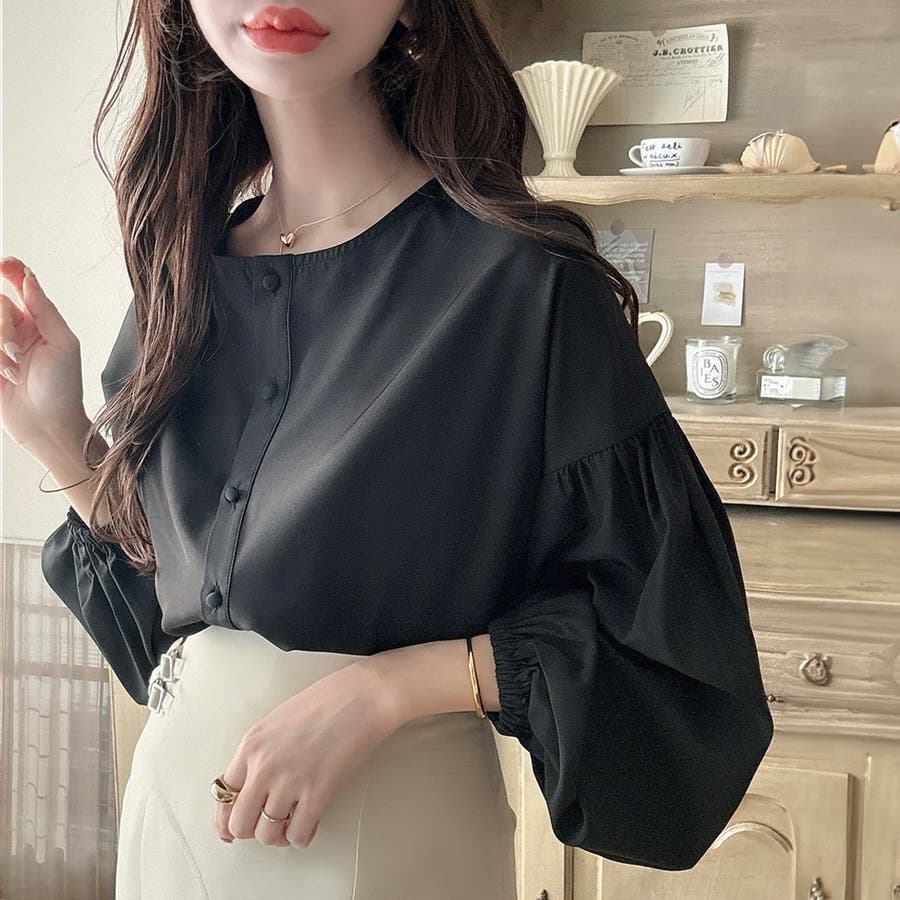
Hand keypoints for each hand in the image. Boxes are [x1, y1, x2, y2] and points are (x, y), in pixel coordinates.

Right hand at [0, 257, 89, 456]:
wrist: (48, 427)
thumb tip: (28, 278)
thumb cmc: (63, 390)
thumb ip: (44, 309)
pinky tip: (1, 377)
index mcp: (38, 319)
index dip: (8, 268)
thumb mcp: (63, 344)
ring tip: (11, 372)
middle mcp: (14, 328)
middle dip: (1, 327)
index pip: (17, 282)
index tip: (1, 265)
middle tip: (14, 353)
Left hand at [215, 659, 400, 848]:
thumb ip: (259, 753)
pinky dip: (302, 836)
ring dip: (278, 836)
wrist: (360, 697)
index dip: (226, 818)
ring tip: (291, 823)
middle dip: (252, 830)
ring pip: (267, 835)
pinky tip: (310, 822)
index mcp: (251, 746)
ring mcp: (289, 781)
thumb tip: (252, 785)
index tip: (230, 829)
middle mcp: (264, 766)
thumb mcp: (276, 722)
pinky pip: (298, 835)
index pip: (222, 796)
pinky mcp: (317, 793)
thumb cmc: (325, 702)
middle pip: (239, 823)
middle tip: (266, 825)